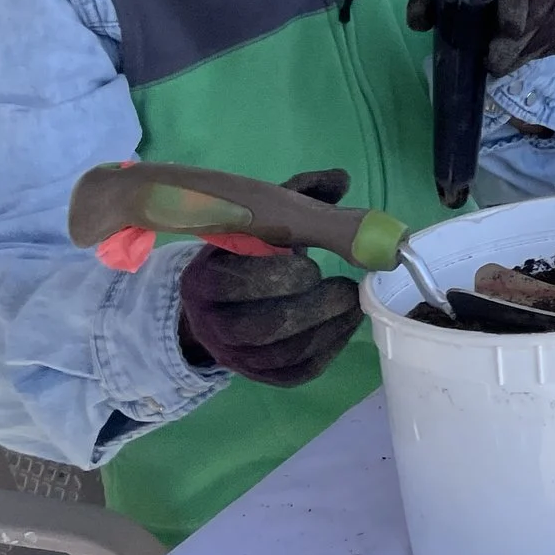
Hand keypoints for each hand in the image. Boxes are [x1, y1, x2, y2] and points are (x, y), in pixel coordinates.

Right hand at [177, 170, 363, 386]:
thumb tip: (339, 179)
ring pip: (284, 354)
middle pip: (264, 326)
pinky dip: (328, 350)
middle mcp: (210, 322)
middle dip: (314, 307)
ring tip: (352, 303)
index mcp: (202, 278)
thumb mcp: (262, 220)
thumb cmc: (248, 254)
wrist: (219, 306)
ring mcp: (233, 355)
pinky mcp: (258, 375)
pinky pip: (296, 373)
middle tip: (347, 288)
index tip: (313, 264)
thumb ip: (297, 195)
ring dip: (329, 328)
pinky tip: (345, 324)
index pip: (236, 283)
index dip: (281, 276)